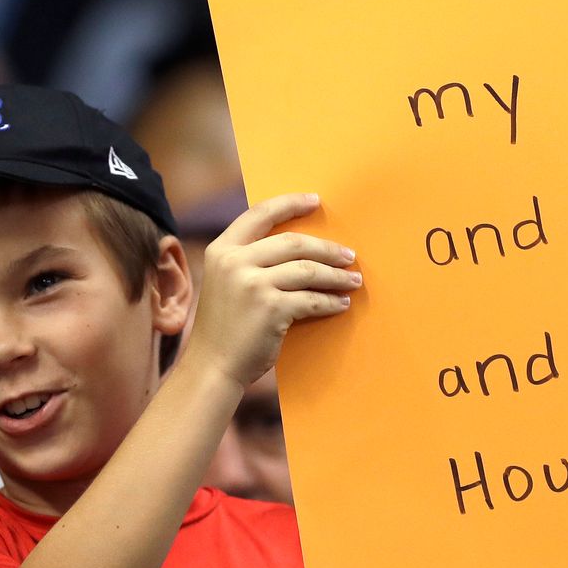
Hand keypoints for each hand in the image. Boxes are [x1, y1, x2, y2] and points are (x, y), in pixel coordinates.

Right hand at [183, 193, 360, 390]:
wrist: (213, 366)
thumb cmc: (226, 327)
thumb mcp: (226, 282)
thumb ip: (250, 260)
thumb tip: (301, 247)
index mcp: (222, 249)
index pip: (260, 214)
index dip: (290, 204)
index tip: (316, 201)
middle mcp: (234, 262)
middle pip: (294, 243)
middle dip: (327, 249)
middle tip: (349, 256)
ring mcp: (252, 284)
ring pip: (308, 270)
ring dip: (336, 276)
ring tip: (353, 280)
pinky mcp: (271, 308)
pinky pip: (312, 299)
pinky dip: (331, 301)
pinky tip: (342, 303)